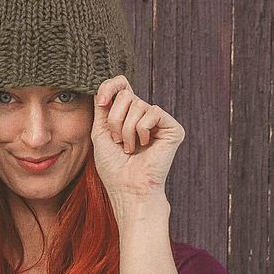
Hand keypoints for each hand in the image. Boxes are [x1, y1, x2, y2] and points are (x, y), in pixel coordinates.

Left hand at [91, 75, 184, 198]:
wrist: (127, 189)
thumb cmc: (113, 167)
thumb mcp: (100, 132)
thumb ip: (103, 107)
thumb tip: (107, 86)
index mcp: (128, 115)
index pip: (122, 85)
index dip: (110, 86)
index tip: (100, 103)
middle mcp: (144, 115)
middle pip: (126, 94)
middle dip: (115, 119)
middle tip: (118, 142)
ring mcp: (159, 121)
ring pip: (138, 104)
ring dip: (127, 130)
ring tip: (130, 148)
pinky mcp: (173, 128)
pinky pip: (153, 112)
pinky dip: (142, 130)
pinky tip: (145, 146)